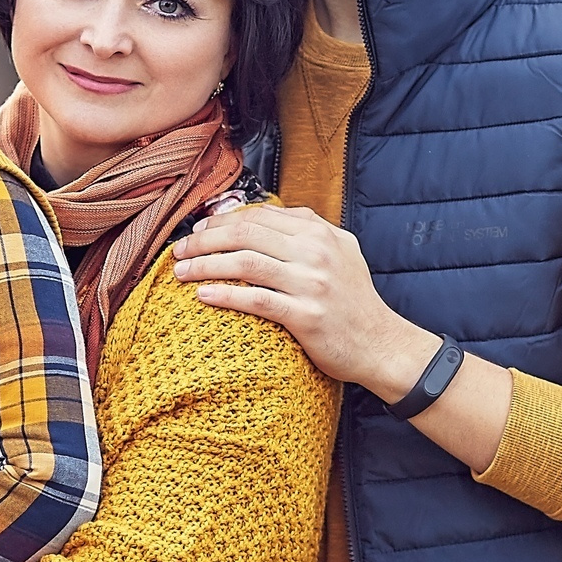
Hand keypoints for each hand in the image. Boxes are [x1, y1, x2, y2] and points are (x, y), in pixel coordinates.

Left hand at [173, 203, 514, 472]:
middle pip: (247, 234)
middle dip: (206, 240)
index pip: (261, 216)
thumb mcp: (340, 254)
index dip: (222, 221)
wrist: (381, 344)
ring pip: (245, 263)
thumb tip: (259, 218)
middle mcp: (316, 252)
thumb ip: (305, 233)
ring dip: (205, 265)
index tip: (199, 232)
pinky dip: (225, 295)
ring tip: (180, 272)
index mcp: (321, 233)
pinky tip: (201, 296)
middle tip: (180, 250)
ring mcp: (312, 284)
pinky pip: (256, 300)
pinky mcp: (306, 316)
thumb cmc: (353, 302)